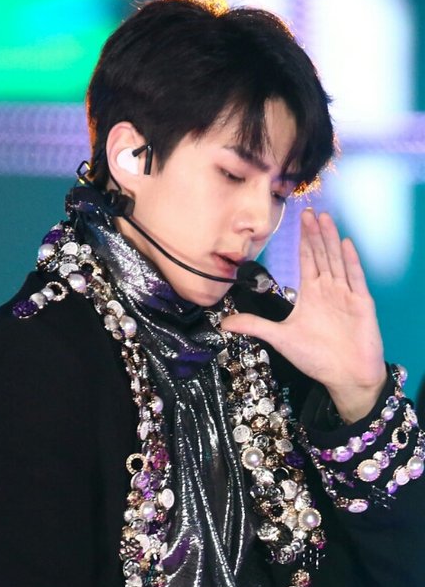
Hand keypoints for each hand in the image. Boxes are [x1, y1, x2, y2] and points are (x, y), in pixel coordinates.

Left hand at [221, 209, 386, 422]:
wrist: (345, 377)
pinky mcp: (361, 303)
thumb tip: (225, 323)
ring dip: (330, 239)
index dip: (303, 240)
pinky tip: (344, 243)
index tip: (299, 219)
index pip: (307, 260)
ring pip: (336, 260)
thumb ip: (255, 326)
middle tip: (309, 210)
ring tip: (324, 218)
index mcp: (311, 294)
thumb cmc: (316, 358)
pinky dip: (350, 261)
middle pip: (321, 255)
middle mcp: (328, 290)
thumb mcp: (280, 338)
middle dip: (315, 233)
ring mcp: (346, 294)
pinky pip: (355, 278)